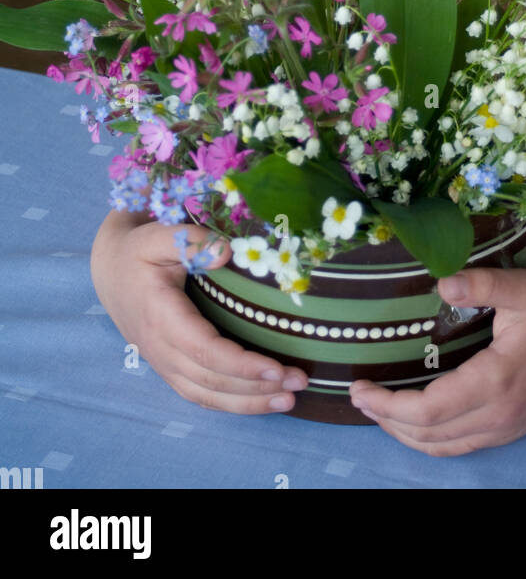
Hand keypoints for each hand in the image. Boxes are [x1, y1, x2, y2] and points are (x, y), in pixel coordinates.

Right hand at [90, 212, 308, 412]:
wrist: (112, 270)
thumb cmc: (140, 250)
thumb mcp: (157, 236)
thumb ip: (189, 240)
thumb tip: (226, 252)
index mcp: (160, 316)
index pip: (204, 350)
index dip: (241, 365)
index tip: (277, 367)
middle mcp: (160, 348)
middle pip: (211, 379)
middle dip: (257, 386)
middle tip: (300, 381)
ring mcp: (163, 362)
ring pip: (206, 395)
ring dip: (248, 402)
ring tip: (289, 399)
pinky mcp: (170, 367)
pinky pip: (200, 394)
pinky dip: (231, 403)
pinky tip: (262, 401)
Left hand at [348, 265, 525, 454]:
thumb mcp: (522, 286)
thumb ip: (482, 283)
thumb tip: (441, 282)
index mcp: (498, 381)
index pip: (429, 410)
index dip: (388, 404)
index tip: (360, 387)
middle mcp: (501, 415)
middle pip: (429, 435)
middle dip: (387, 420)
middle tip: (359, 396)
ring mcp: (508, 428)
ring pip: (444, 448)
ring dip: (405, 434)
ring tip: (378, 410)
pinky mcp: (512, 429)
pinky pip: (462, 447)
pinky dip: (431, 440)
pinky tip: (416, 421)